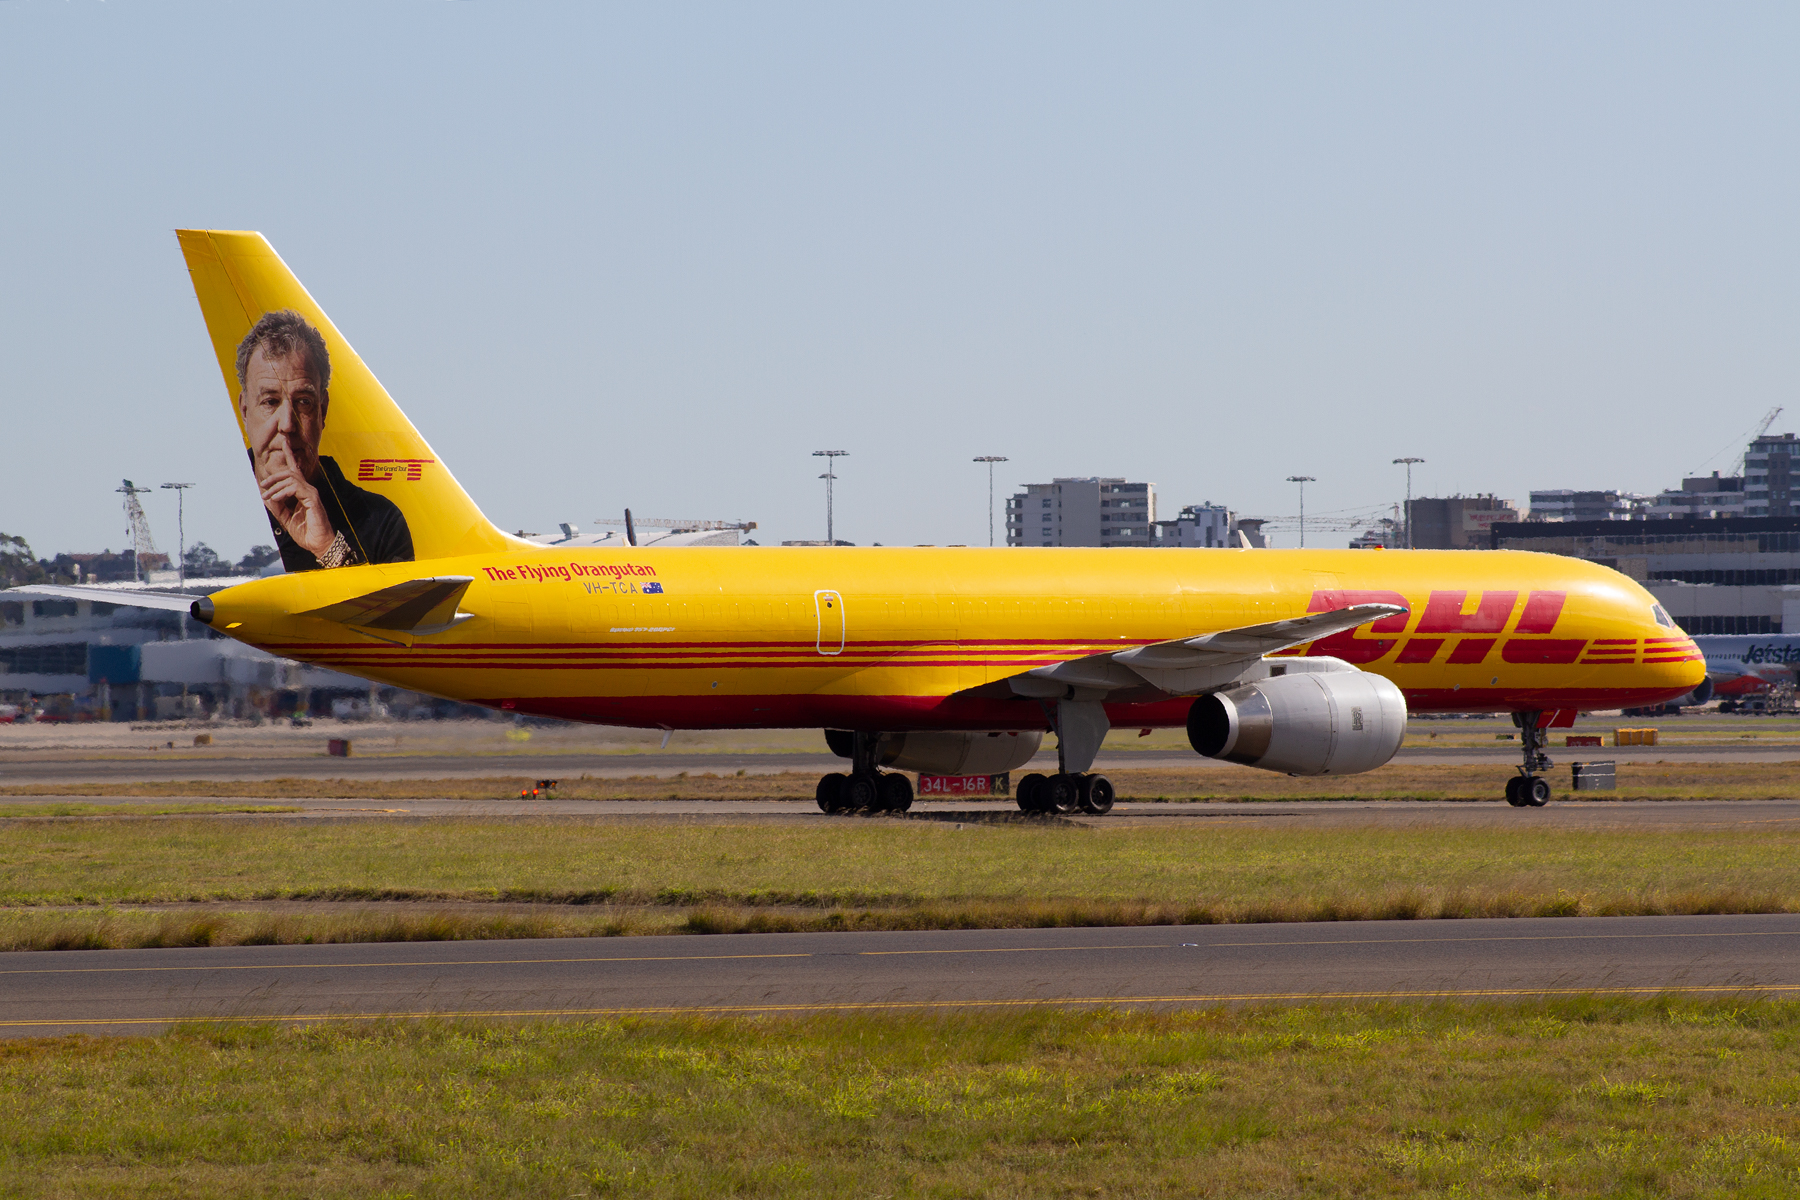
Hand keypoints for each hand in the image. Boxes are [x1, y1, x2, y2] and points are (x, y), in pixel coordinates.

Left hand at [259, 444, 336, 558]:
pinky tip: (276, 499)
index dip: (290, 455)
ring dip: (276, 486)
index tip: (285, 441)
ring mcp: (312, 493)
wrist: (318, 544)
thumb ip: (277, 507)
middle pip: (290, 472)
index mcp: (302, 493)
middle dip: (274, 477)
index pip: (295, 470)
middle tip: (262, 486)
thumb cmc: (306, 532)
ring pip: (291, 479)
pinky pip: (296, 488)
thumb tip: (266, 496)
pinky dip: (283, 492)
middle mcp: (308, 490)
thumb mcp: (286, 519)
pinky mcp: (313, 499)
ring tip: (267, 497)